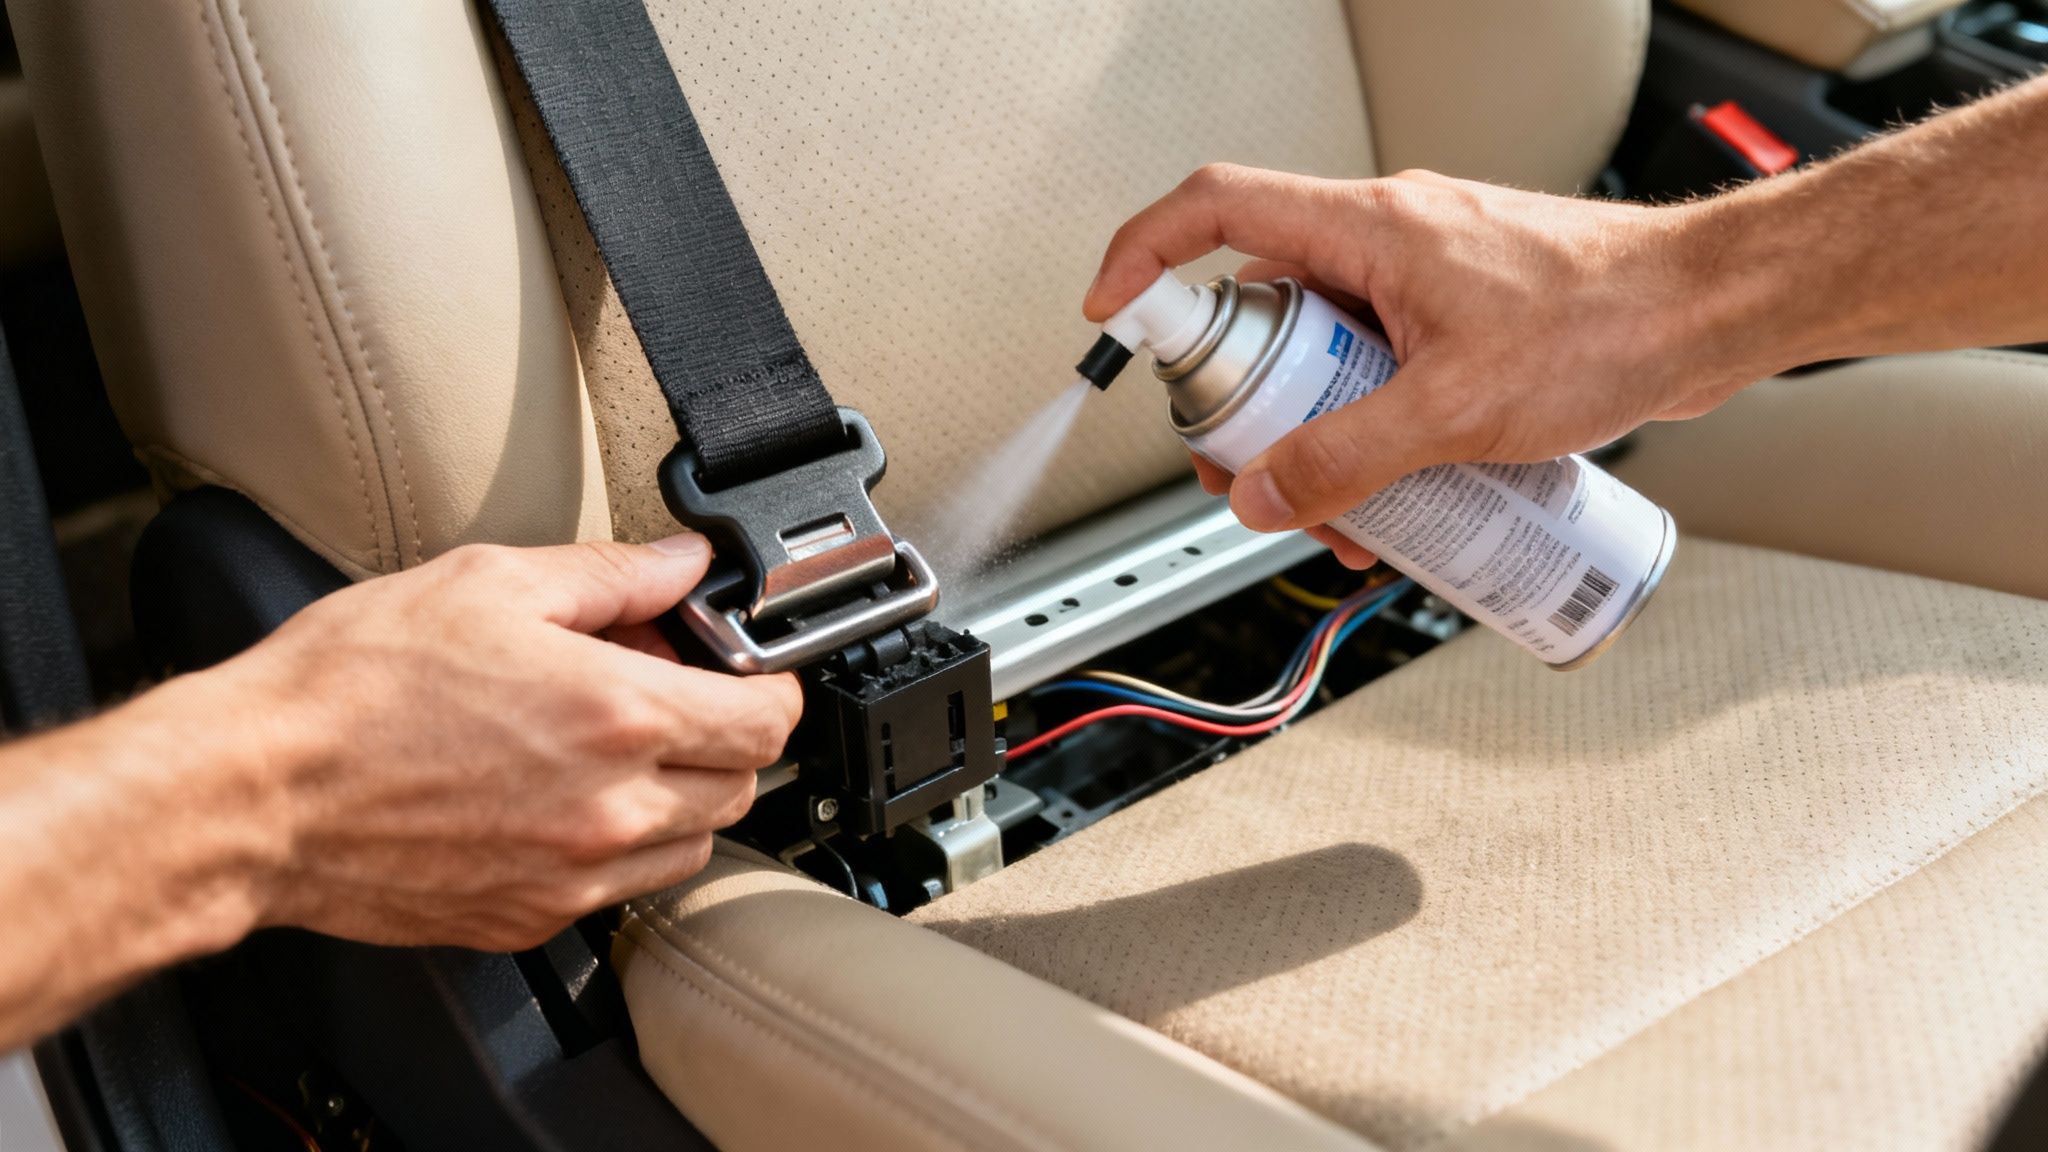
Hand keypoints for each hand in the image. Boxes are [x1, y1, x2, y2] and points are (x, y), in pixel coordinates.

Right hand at [220, 536, 800, 951]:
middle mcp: (610, 808)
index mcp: (617, 717)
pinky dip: (618, 846)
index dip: (772, 686)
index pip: (768, 720)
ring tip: (609, 745)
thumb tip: (682, 562)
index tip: (748, 669)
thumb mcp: (489, 583)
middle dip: (723, 734)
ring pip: (689, 845)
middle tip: (667, 692)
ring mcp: (572, 875)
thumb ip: (611, 574)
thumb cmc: (350, 685)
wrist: (252, 793)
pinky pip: (619, 890)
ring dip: (679, 794)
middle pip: (739, 784)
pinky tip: (560, 797)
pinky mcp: (527, 919)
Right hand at [1084, 165, 1755, 557]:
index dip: (1144, 256)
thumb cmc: (1613, 320)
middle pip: (1263, 314)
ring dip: (1320, 439)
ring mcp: (1424, 283)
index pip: (1214, 210)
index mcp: (1368, 230)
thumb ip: (1345, 457)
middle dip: (1249, 408)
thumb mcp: (1455, 410)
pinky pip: (1382, 375)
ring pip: (1326, 358)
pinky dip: (1374, 435)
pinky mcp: (1462, 322)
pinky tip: (1408, 493)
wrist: (1715, 313)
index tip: (1108, 313)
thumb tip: (1261, 493)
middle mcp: (1388, 243)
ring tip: (1354, 511)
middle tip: (1258, 473)